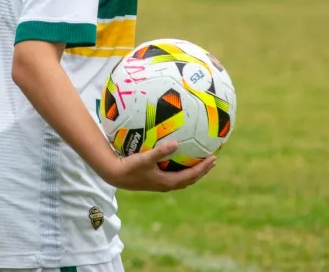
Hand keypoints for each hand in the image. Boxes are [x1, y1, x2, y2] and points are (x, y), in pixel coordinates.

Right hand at [101, 141, 216, 192]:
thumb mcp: (146, 158)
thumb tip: (176, 143)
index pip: (191, 176)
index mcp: (167, 182)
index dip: (203, 168)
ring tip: (202, 163)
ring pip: (184, 180)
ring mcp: (161, 184)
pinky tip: (182, 162)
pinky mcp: (156, 181)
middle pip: (190, 180)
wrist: (116, 176)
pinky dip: (184, 171)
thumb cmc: (130, 167)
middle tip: (213, 160)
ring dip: (194, 172)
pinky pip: (176, 177)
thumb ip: (161, 151)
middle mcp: (167, 185)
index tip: (213, 159)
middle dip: (202, 171)